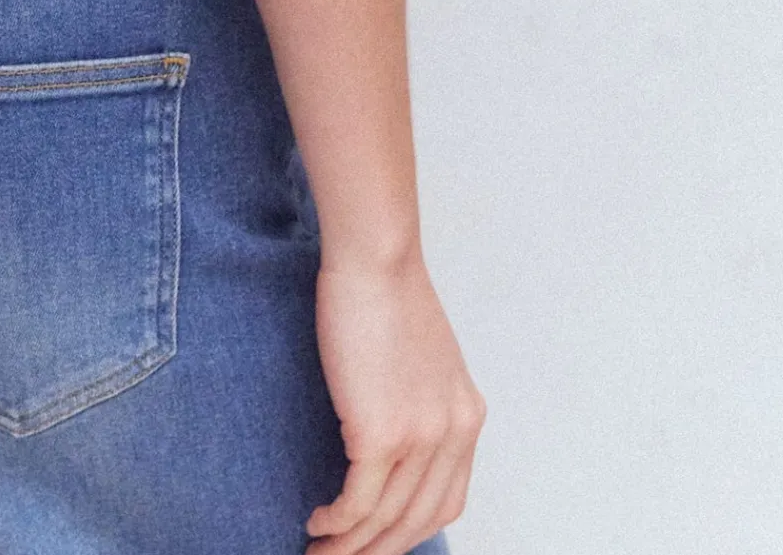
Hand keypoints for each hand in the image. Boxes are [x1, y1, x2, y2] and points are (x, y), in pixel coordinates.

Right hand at [307, 250, 485, 552]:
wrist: (376, 257)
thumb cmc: (385, 293)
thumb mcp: (421, 357)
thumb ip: (418, 401)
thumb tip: (388, 438)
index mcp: (467, 417)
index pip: (446, 502)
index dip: (408, 532)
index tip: (375, 541)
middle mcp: (453, 433)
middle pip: (416, 522)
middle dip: (376, 551)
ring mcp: (422, 437)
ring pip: (384, 521)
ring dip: (349, 547)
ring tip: (317, 552)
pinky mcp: (383, 434)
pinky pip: (359, 503)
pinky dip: (336, 524)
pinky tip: (316, 522)